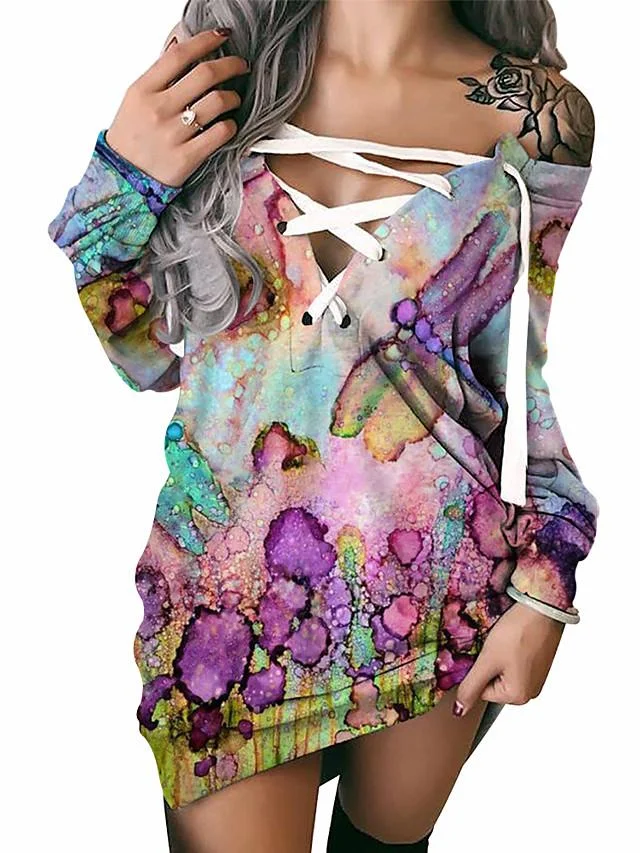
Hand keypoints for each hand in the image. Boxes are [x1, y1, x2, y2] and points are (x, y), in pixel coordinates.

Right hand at [104, 27, 249, 187]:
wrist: (124, 178)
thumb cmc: (132, 135)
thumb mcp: (136, 99)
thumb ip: (159, 74)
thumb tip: (180, 44)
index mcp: (143, 90)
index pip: (179, 55)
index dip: (205, 41)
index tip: (222, 37)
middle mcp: (158, 109)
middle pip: (205, 74)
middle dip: (231, 65)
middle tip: (240, 66)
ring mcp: (173, 135)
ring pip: (217, 102)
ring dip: (233, 97)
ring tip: (234, 99)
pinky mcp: (187, 158)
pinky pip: (220, 133)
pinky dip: (231, 125)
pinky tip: (228, 124)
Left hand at [451, 600, 565, 716]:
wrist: (542, 608)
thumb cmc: (517, 632)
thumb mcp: (488, 660)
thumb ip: (471, 687)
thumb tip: (459, 712)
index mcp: (518, 696)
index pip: (481, 691)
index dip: (478, 669)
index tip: (485, 653)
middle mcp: (530, 692)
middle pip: (492, 683)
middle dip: (489, 664)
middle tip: (495, 646)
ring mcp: (537, 678)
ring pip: (502, 672)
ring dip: (498, 657)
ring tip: (505, 641)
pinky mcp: (539, 664)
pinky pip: (514, 664)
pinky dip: (509, 652)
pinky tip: (512, 639)